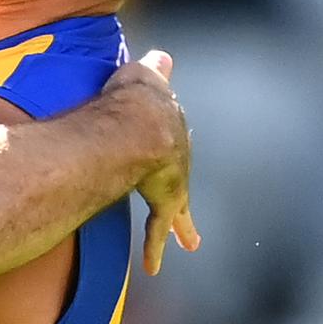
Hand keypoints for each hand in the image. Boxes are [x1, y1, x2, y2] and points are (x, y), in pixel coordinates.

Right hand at [102, 50, 201, 275]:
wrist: (140, 124)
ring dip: (181, 223)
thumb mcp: (141, 74)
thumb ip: (151, 68)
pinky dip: (155, 248)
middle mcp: (178, 154)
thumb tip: (162, 55)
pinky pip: (157, 228)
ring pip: (177, 206)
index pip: (170, 134)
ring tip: (189, 240)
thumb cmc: (134, 97)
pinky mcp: (162, 201)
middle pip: (178, 171)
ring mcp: (173, 181)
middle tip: (180, 196)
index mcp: (169, 124)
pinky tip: (153, 268)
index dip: (167, 139)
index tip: (169, 146)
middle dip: (177, 182)